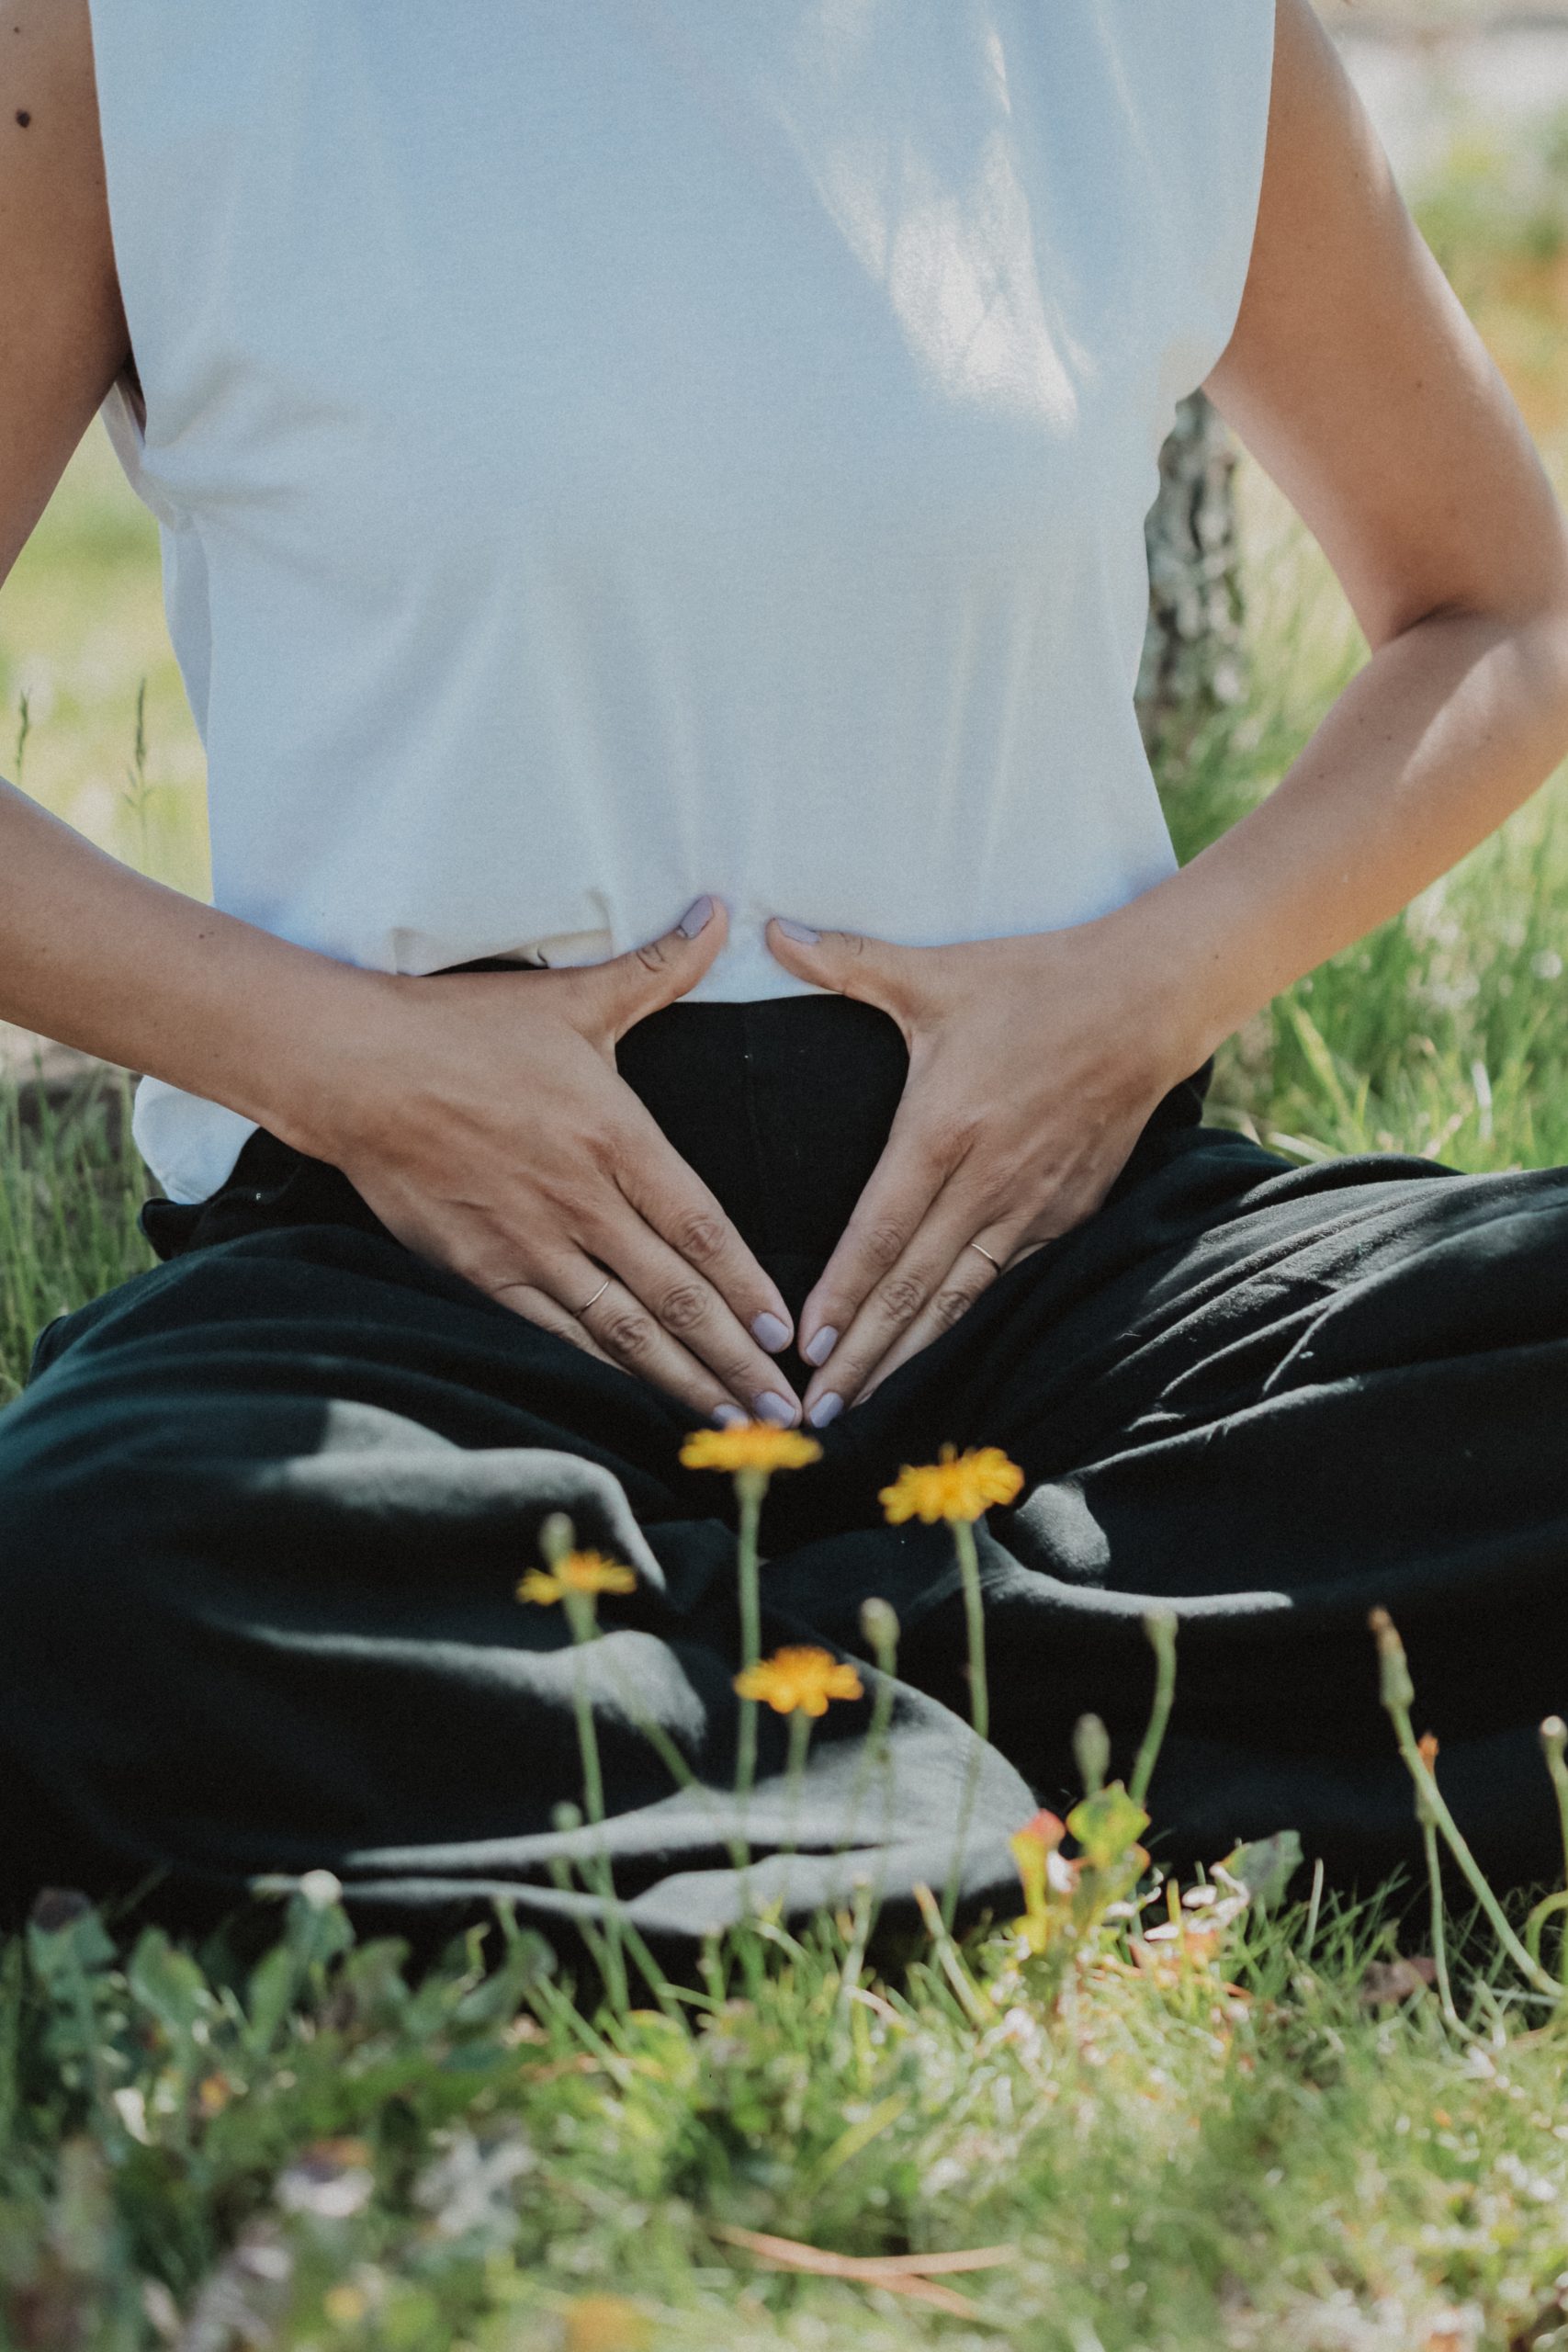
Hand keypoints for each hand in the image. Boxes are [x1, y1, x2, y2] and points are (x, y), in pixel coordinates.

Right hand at [304, 898, 802, 1427]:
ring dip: (681, 1381)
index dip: (748, 1289)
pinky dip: (603, 1371)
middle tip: (783, 1411)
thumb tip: (722, 914)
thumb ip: (657, 969)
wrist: (352, 1068)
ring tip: (729, 1422)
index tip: (788, 1334)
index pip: (701, 1229)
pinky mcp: (482, 1269)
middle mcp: (580, 1201)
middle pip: (674, 1297)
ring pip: (621, 1331)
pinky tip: (638, 1399)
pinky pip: (557, 1332)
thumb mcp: (571, 997)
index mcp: (614, 1137)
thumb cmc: (463, 1029)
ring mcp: (529, 1244)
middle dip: (735, 1359)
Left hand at [765, 910, 1194, 1423]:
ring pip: (960, 1300)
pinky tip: (938, 1359)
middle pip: (913, 1288)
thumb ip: (846, 962)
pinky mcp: (1066, 1212)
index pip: (879, 1235)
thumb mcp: (933, 972)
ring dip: (911, 1357)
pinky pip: (1007, 1282)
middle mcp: (985, 1182)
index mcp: (942, 1130)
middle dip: (863, 1357)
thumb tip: (771, 930)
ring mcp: (1031, 1205)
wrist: (1148, 1000)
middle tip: (818, 1415)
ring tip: (868, 1407)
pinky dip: (970, 1326)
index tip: (805, 1349)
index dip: (842, 1297)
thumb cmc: (1034, 983)